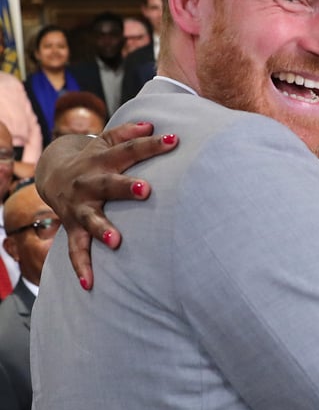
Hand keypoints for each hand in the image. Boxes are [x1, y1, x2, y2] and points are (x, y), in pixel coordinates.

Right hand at [35, 122, 178, 289]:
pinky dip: (82, 267)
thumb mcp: (106, 142)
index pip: (129, 150)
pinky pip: (76, 250)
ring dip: (103, 230)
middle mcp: (89, 183)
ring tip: (117, 242)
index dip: (151, 144)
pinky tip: (90, 285)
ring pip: (90, 219)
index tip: (174, 140)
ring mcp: (80, 207)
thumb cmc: (94, 159)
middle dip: (126, 187)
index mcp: (102, 160)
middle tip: (147, 190)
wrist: (53, 175)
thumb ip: (128, 134)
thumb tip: (153, 124)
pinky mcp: (73, 228)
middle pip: (109, 184)